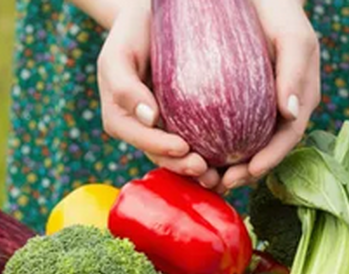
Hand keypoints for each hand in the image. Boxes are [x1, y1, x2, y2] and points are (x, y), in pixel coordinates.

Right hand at [96, 2, 208, 176]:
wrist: (149, 21)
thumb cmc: (130, 34)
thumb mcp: (118, 55)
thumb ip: (125, 87)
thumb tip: (150, 118)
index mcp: (121, 119)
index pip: (140, 139)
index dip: (160, 148)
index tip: (183, 148)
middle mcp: (143, 129)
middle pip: (162, 155)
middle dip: (182, 167)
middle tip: (205, 170)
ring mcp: (163, 128)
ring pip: (180, 156)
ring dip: (198, 170)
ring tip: (219, 176)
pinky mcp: (185, 122)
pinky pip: (198, 141)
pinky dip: (212, 154)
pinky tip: (230, 161)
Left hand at [203, 0, 320, 193]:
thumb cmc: (279, 12)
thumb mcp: (293, 37)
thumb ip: (295, 73)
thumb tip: (289, 115)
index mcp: (298, 101)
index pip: (287, 138)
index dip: (271, 160)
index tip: (249, 172)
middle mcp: (279, 111)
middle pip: (264, 150)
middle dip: (245, 172)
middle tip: (220, 183)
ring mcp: (257, 108)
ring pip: (244, 145)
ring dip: (227, 166)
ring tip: (205, 178)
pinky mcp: (235, 102)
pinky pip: (225, 129)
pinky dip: (212, 145)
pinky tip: (192, 153)